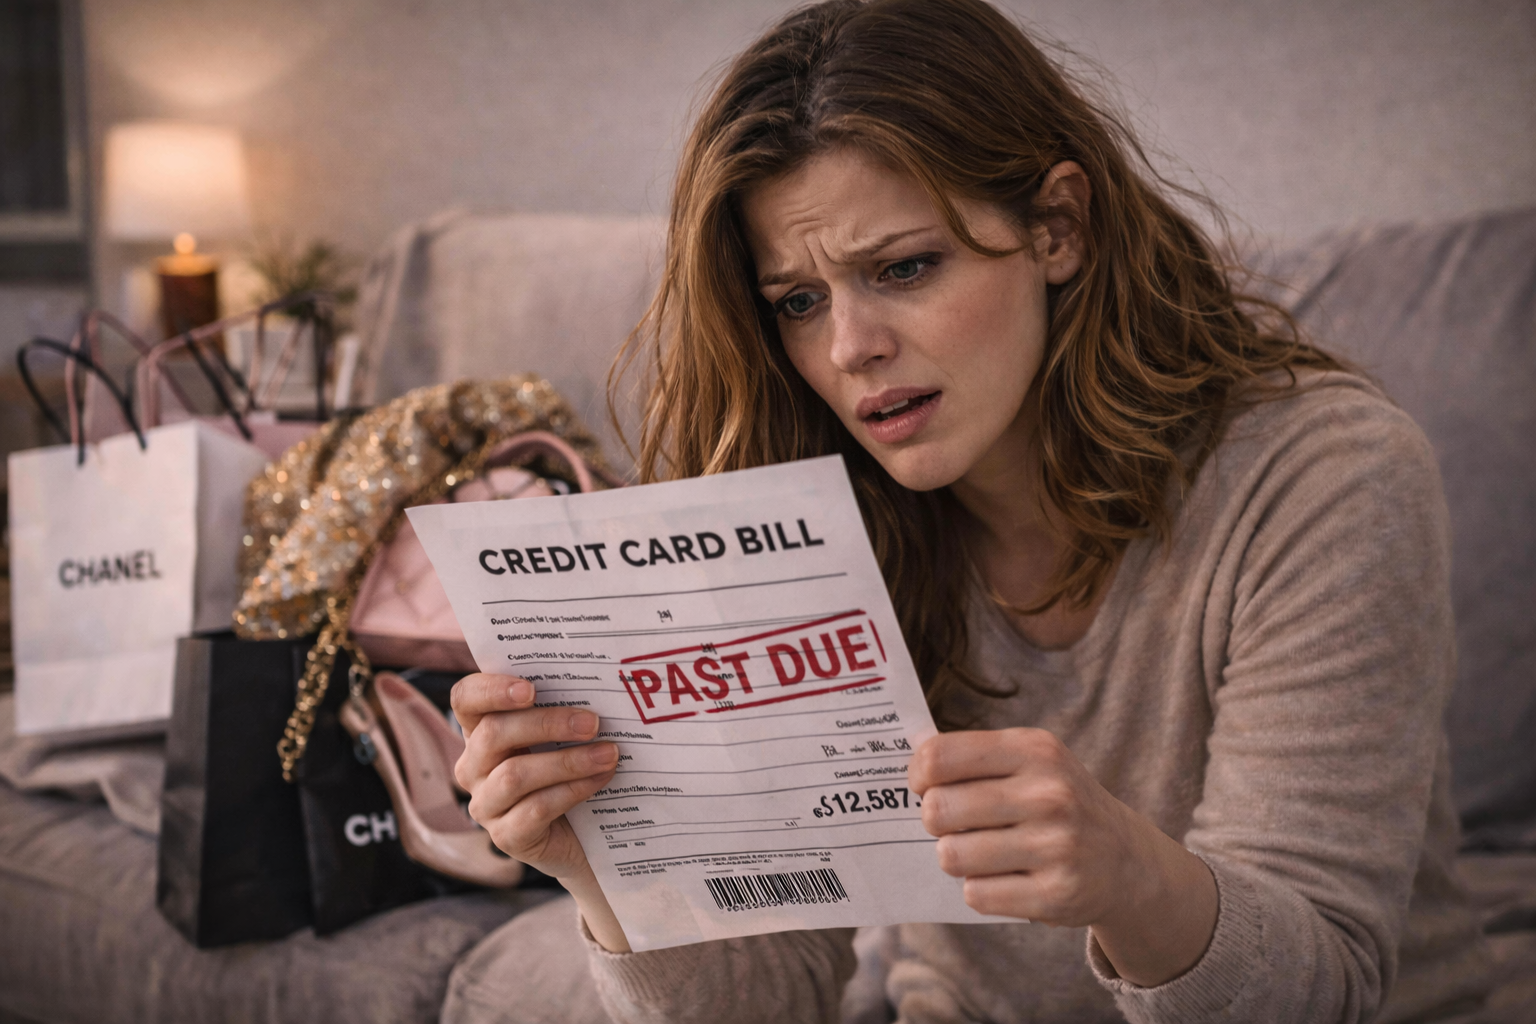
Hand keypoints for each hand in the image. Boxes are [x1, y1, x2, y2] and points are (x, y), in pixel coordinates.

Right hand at [452, 672, 615, 877]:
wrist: (586, 834)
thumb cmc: (572, 770)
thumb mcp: (564, 736)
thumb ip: (565, 709)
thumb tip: (598, 683)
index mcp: (481, 730)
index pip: (466, 699)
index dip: (491, 690)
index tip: (531, 689)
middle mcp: (473, 766)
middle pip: (493, 734)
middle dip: (546, 724)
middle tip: (592, 722)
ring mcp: (486, 805)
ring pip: (514, 775)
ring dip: (567, 761)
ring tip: (608, 753)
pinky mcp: (506, 837)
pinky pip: (535, 809)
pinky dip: (573, 790)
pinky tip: (601, 778)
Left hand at [908, 727, 1215, 986]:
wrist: (1125, 860)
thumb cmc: (1057, 803)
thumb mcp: (1030, 760)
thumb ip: (971, 753)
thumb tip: (910, 743)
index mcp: (1035, 750)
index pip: (939, 756)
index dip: (918, 775)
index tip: (924, 786)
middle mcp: (1049, 795)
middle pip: (938, 810)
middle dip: (935, 821)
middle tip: (954, 825)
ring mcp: (1056, 847)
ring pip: (951, 856)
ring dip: (956, 858)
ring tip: (981, 852)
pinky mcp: (1055, 894)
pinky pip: (976, 893)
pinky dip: (980, 889)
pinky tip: (1006, 878)